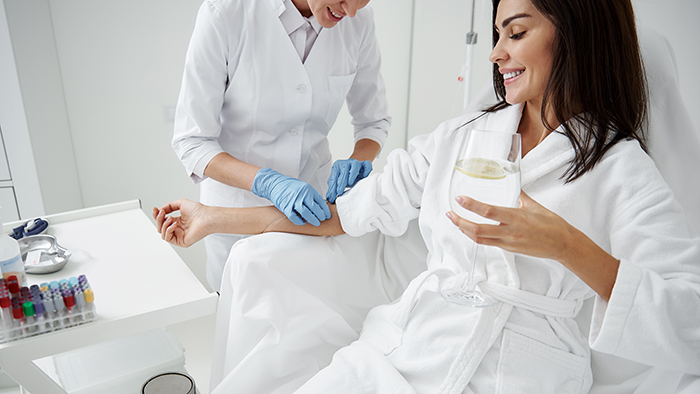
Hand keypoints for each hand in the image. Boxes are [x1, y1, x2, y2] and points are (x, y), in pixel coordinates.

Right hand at [152, 199, 210, 247]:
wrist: (206, 217)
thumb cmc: (199, 211)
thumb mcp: (181, 203)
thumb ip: (169, 206)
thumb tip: (161, 210)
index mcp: (178, 221)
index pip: (163, 221)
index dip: (157, 215)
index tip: (155, 209)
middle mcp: (178, 229)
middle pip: (160, 227)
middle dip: (159, 219)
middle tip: (162, 213)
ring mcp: (179, 236)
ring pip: (162, 233)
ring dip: (163, 224)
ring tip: (170, 218)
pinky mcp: (181, 242)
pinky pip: (168, 238)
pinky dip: (168, 230)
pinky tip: (174, 225)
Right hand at [251, 168, 330, 225]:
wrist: (275, 184)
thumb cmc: (289, 186)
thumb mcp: (303, 187)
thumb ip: (311, 195)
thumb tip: (320, 206)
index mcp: (308, 189)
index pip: (320, 201)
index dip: (325, 210)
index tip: (327, 215)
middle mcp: (302, 195)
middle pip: (314, 208)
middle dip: (320, 215)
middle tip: (322, 219)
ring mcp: (293, 201)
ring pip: (306, 213)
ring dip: (312, 219)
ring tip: (316, 223)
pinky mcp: (286, 207)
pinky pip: (294, 217)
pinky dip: (299, 221)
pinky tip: (303, 222)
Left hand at [326, 159, 372, 202]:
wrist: (355, 169)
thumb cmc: (345, 177)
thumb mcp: (337, 182)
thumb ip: (332, 188)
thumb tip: (329, 198)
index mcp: (337, 166)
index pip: (334, 176)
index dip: (333, 186)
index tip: (334, 195)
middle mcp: (346, 163)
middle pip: (344, 170)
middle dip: (341, 181)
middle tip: (339, 191)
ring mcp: (356, 163)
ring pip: (355, 165)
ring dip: (352, 174)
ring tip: (350, 183)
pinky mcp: (365, 164)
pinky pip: (367, 164)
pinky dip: (366, 170)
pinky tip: (364, 176)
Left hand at [446, 192, 573, 261]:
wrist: (563, 244)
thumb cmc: (551, 224)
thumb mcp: (534, 205)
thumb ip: (518, 195)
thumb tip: (510, 183)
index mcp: (517, 218)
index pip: (489, 212)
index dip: (472, 206)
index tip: (460, 199)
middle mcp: (510, 233)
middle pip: (478, 230)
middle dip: (460, 222)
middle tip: (449, 214)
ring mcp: (508, 243)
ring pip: (480, 239)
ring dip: (465, 230)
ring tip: (456, 221)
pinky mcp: (509, 250)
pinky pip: (487, 243)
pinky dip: (475, 236)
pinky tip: (470, 229)